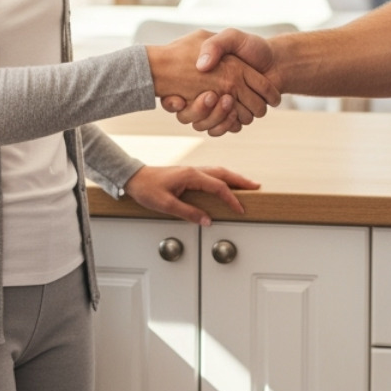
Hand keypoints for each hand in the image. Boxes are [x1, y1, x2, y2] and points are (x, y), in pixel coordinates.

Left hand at [123, 165, 260, 225]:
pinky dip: (223, 178)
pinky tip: (226, 184)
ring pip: (218, 172)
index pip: (218, 187)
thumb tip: (207, 220)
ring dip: (233, 178)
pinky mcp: (188, 174)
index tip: (240, 209)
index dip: (231, 199)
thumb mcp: (166, 205)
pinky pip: (211, 174)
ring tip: (246, 185)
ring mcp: (191, 170)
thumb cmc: (147, 189)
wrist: (133, 178)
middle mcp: (194, 170)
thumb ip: (188, 213)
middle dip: (241, 181)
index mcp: (191, 176)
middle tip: (256, 187)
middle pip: (223, 174)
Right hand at [146, 31, 280, 123]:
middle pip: (190, 115)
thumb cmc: (251, 47)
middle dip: (200, 109)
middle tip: (211, 95)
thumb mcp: (231, 37)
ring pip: (207, 124)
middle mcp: (206, 93)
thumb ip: (215, 45)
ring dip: (217, 116)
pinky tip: (234, 113)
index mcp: (200, 77)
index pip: (173, 97)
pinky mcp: (233, 117)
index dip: (173, 102)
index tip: (178, 100)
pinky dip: (228, 124)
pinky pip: (223, 129)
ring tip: (227, 101)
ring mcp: (220, 107)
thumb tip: (202, 66)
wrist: (276, 61)